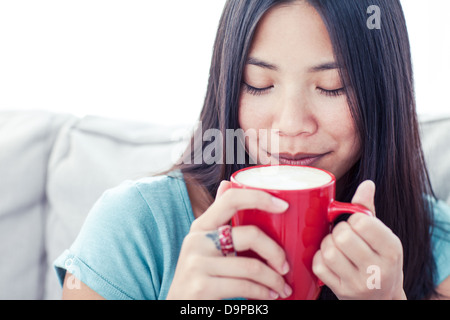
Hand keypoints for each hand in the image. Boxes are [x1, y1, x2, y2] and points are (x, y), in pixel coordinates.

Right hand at [167, 181, 292, 299]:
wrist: (178, 306)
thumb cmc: (198, 275)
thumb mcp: (202, 243)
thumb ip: (217, 217)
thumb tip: (226, 183)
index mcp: (201, 226)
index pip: (231, 199)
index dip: (260, 198)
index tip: (284, 205)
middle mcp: (197, 241)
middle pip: (250, 235)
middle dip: (276, 253)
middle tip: (285, 266)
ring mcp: (197, 264)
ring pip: (252, 267)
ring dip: (274, 280)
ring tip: (281, 287)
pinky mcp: (202, 287)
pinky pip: (245, 287)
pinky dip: (263, 294)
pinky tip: (269, 296)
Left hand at [312, 181, 405, 299]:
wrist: (382, 298)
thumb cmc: (380, 260)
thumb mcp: (383, 236)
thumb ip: (369, 210)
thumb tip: (366, 183)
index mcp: (392, 250)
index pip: (362, 222)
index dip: (352, 219)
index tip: (354, 223)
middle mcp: (377, 269)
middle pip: (342, 237)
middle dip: (338, 230)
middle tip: (342, 234)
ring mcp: (358, 283)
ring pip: (328, 252)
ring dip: (327, 243)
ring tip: (336, 245)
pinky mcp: (341, 292)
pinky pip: (319, 266)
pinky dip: (319, 258)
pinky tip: (329, 258)